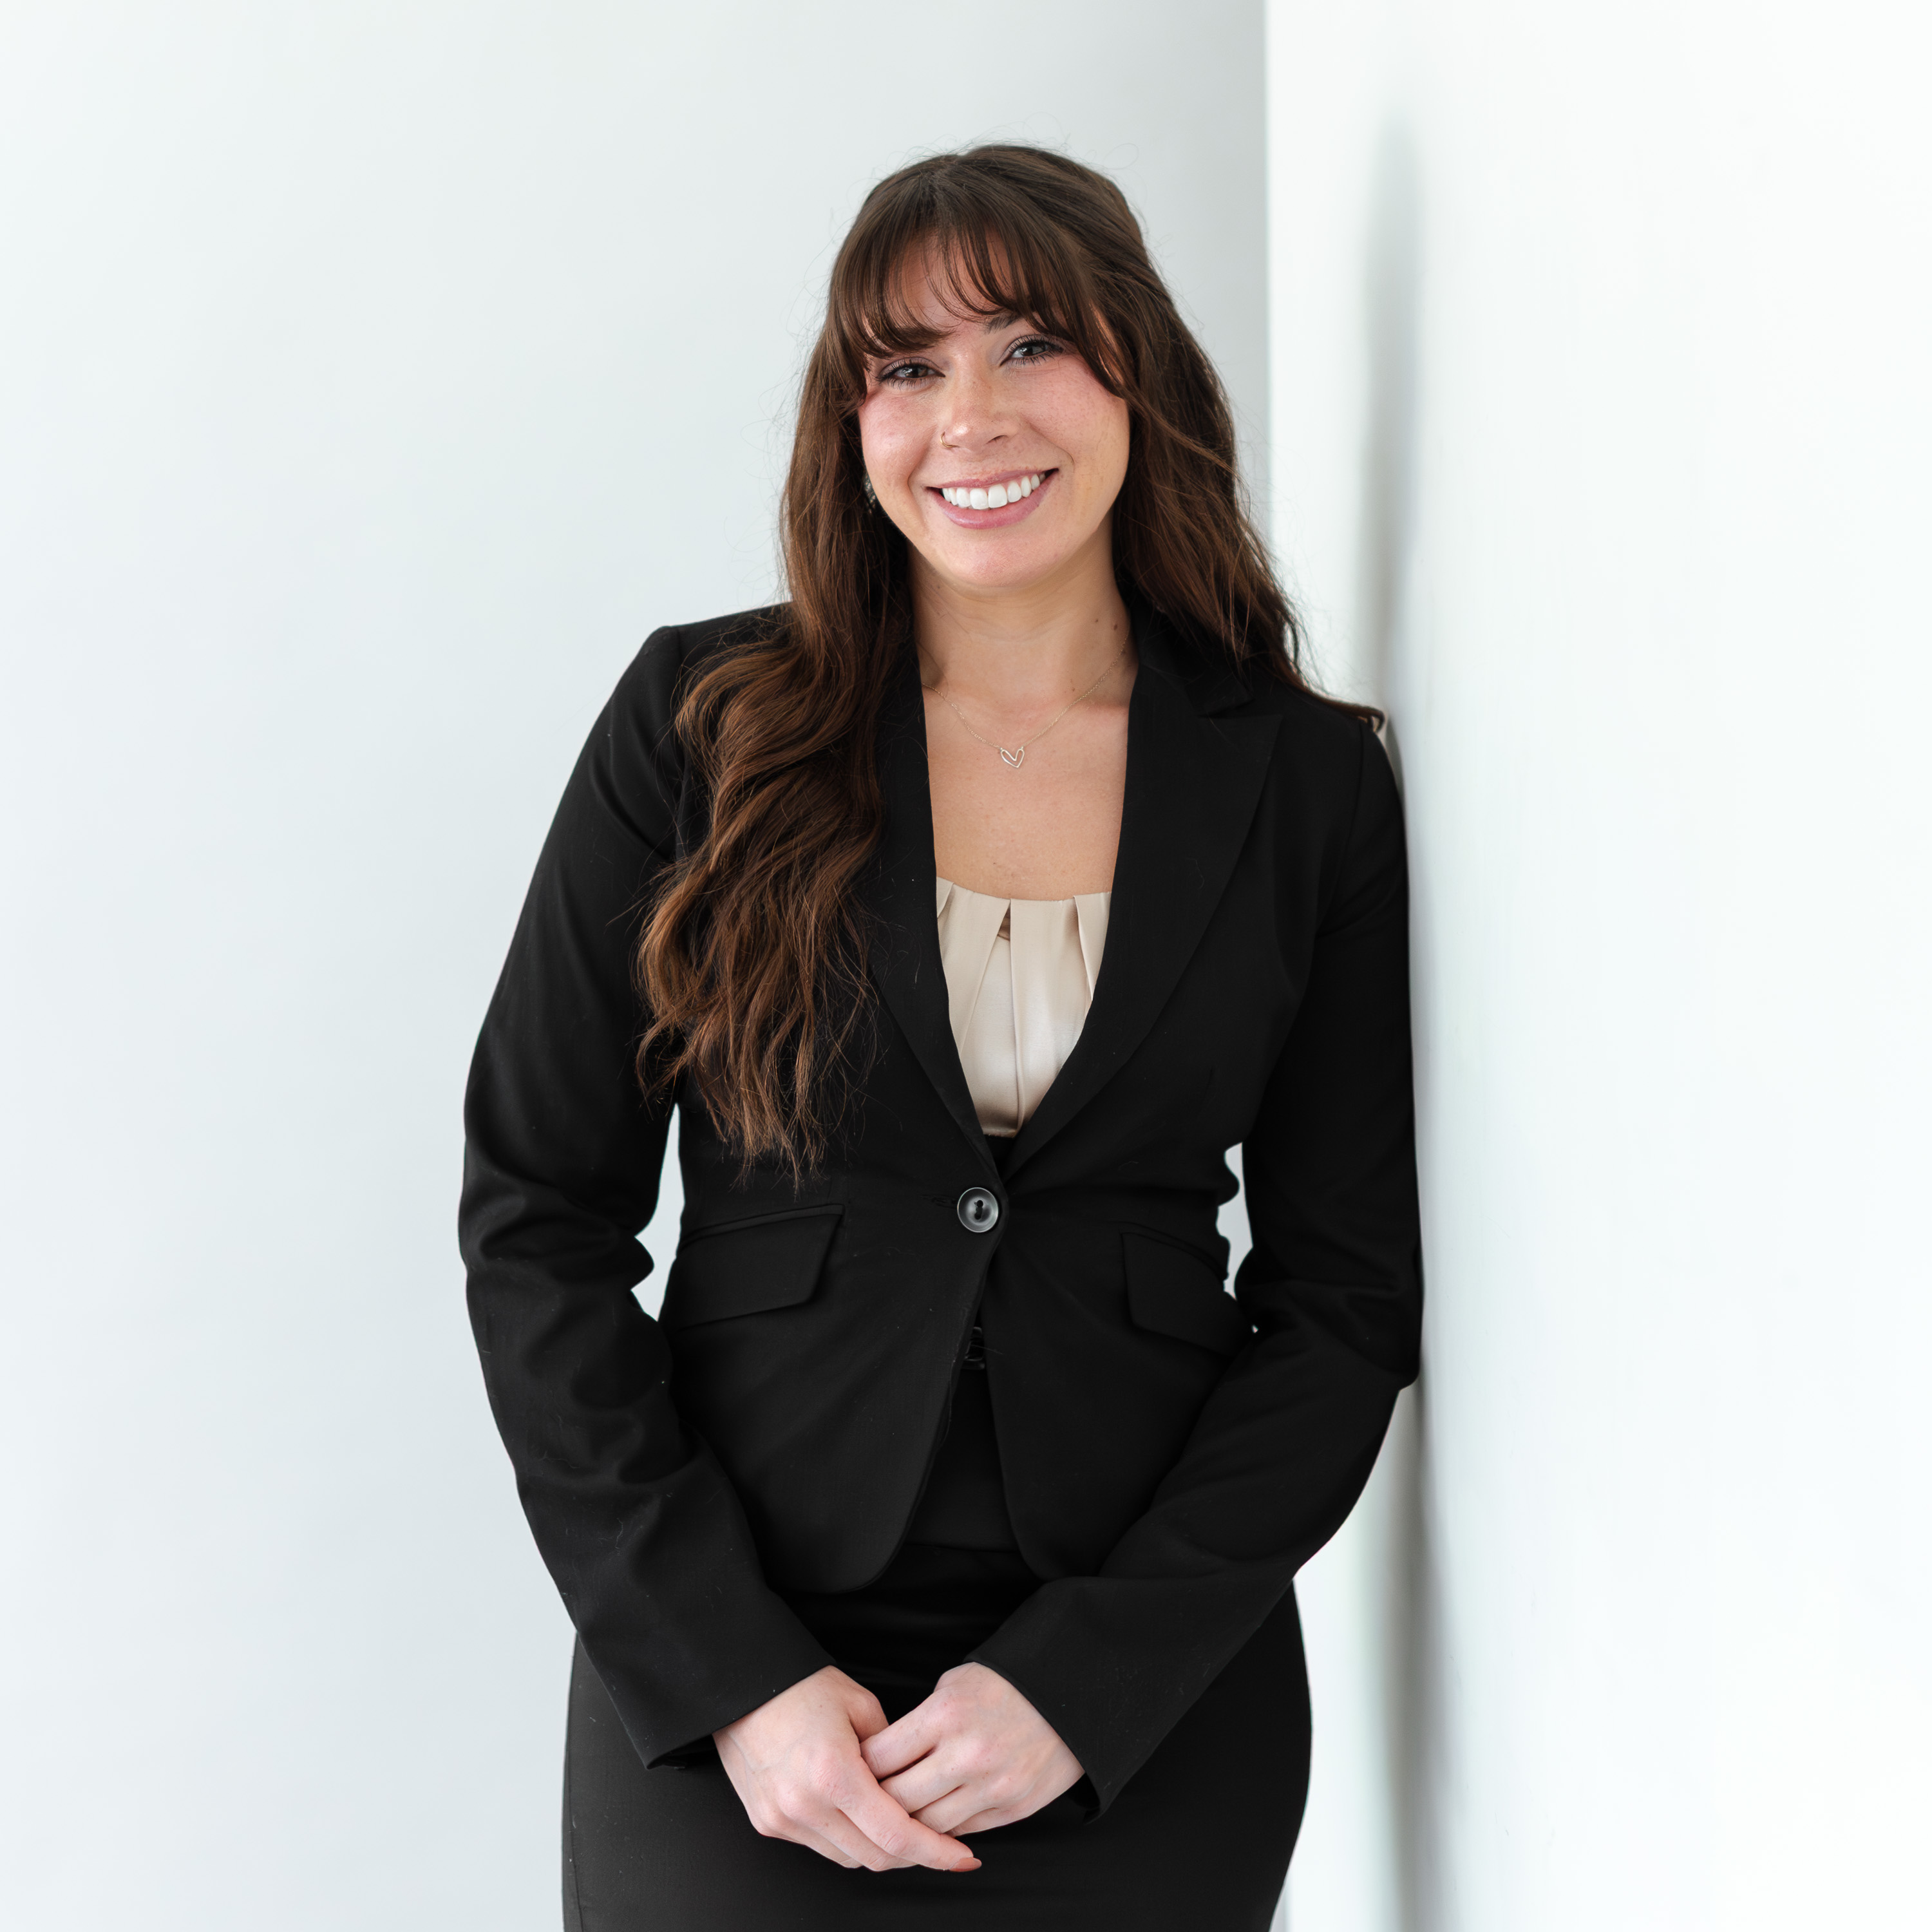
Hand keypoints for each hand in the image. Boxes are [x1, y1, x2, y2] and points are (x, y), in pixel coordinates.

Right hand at [714, 1666, 980, 1873]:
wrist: (739, 1684)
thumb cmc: (801, 1685)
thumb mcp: (860, 1704)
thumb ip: (892, 1751)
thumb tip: (912, 1782)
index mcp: (834, 1773)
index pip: (895, 1834)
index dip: (935, 1852)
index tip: (963, 1857)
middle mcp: (805, 1805)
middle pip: (874, 1857)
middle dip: (913, 1856)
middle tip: (940, 1844)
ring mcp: (782, 1819)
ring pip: (847, 1858)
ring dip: (879, 1850)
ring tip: (902, 1827)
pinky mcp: (767, 1822)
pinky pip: (819, 1845)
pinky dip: (847, 1840)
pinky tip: (861, 1818)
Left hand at [861, 1661, 1083, 1835]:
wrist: (1072, 1693)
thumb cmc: (1005, 1684)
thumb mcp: (954, 1685)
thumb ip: (919, 1723)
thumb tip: (884, 1759)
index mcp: (946, 1714)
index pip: (879, 1757)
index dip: (858, 1767)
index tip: (852, 1768)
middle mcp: (967, 1755)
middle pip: (896, 1799)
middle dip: (875, 1801)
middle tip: (866, 1799)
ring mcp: (992, 1787)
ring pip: (927, 1825)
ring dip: (909, 1821)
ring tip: (898, 1812)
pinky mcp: (1012, 1809)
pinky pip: (962, 1831)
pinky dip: (943, 1828)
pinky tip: (934, 1816)